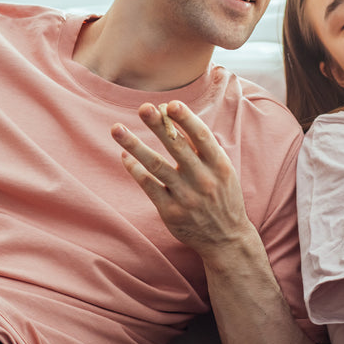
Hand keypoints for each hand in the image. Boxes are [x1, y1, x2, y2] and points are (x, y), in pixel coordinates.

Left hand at [111, 101, 256, 256]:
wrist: (226, 239)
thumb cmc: (223, 197)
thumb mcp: (223, 171)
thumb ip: (203, 148)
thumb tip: (176, 118)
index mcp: (219, 165)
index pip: (202, 137)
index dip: (186, 119)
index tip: (170, 103)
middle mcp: (203, 180)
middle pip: (177, 147)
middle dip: (158, 126)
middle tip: (143, 108)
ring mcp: (185, 197)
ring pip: (156, 166)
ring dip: (135, 145)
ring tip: (117, 129)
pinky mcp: (170, 212)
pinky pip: (148, 186)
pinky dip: (135, 170)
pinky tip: (125, 156)